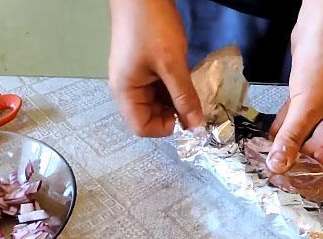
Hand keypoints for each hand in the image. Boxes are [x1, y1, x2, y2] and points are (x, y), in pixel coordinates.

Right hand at [108, 0, 202, 136]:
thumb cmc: (151, 27)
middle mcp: (128, 89)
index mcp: (125, 92)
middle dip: (174, 114)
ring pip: (159, 102)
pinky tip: (188, 80)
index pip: (142, 127)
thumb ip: (184, 96)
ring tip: (194, 91)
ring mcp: (137, 78)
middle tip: (196, 104)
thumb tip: (196, 125)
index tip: (188, 117)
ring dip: (177, 101)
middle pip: (151, 116)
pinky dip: (175, 88)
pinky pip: (161, 88)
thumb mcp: (171, 64)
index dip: (166, 128)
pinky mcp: (146, 68)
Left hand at [267, 0, 322, 172]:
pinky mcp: (313, 89)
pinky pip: (301, 112)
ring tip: (274, 150)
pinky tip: (272, 131)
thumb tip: (278, 165)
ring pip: (310, 126)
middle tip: (286, 161)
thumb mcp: (306, 108)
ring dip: (293, 137)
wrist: (322, 27)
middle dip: (305, 150)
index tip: (310, 162)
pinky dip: (288, 121)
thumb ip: (291, 138)